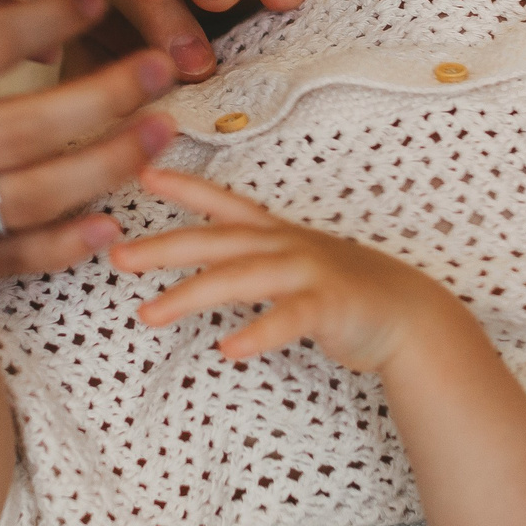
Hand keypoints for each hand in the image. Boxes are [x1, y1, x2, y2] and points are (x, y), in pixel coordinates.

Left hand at [112, 168, 452, 372]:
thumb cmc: (343, 292)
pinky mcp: (328, 306)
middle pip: (216, 242)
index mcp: (276, 235)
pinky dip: (258, 333)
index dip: (185, 188)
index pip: (224, 205)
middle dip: (164, 247)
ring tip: (149, 315)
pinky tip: (228, 350)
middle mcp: (287, 246)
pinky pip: (288, 319)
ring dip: (191, 296)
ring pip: (240, 278)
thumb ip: (252, 262)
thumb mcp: (293, 266)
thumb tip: (204, 267)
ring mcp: (308, 273)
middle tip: (119, 256)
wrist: (407, 315)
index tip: (144, 175)